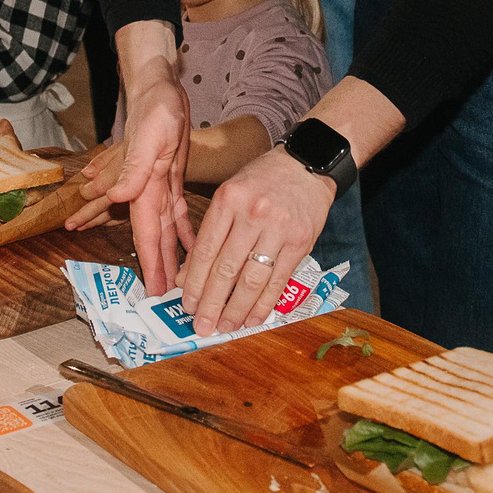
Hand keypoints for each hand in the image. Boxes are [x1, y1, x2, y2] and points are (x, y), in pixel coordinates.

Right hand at [66, 26, 191, 290]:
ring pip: (165, 232)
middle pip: (154, 240)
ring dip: (169, 257)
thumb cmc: (154, 107)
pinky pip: (177, 214)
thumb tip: (118, 197)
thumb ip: (133, 166)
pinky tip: (192, 250)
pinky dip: (183, 233)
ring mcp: (159, 187)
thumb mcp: (149, 134)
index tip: (154, 291)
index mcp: (142, 187)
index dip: (150, 264)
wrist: (158, 87)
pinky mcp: (171, 179)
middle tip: (164, 300)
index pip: (145, 234)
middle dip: (158, 270)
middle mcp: (148, 193)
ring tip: (176, 284)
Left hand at [180, 146, 332, 335]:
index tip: (187, 304)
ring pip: (252, 279)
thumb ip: (210, 233)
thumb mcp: (229, 195)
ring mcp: (279, 228)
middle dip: (211, 303)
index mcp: (228, 199)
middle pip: (227, 268)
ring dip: (237, 309)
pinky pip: (278, 280)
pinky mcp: (300, 242)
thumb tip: (187, 275)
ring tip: (226, 327)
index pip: (206, 250)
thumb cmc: (262, 180)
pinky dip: (264, 304)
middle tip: (202, 325)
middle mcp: (253, 213)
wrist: (306, 165)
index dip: (194, 282)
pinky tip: (252, 318)